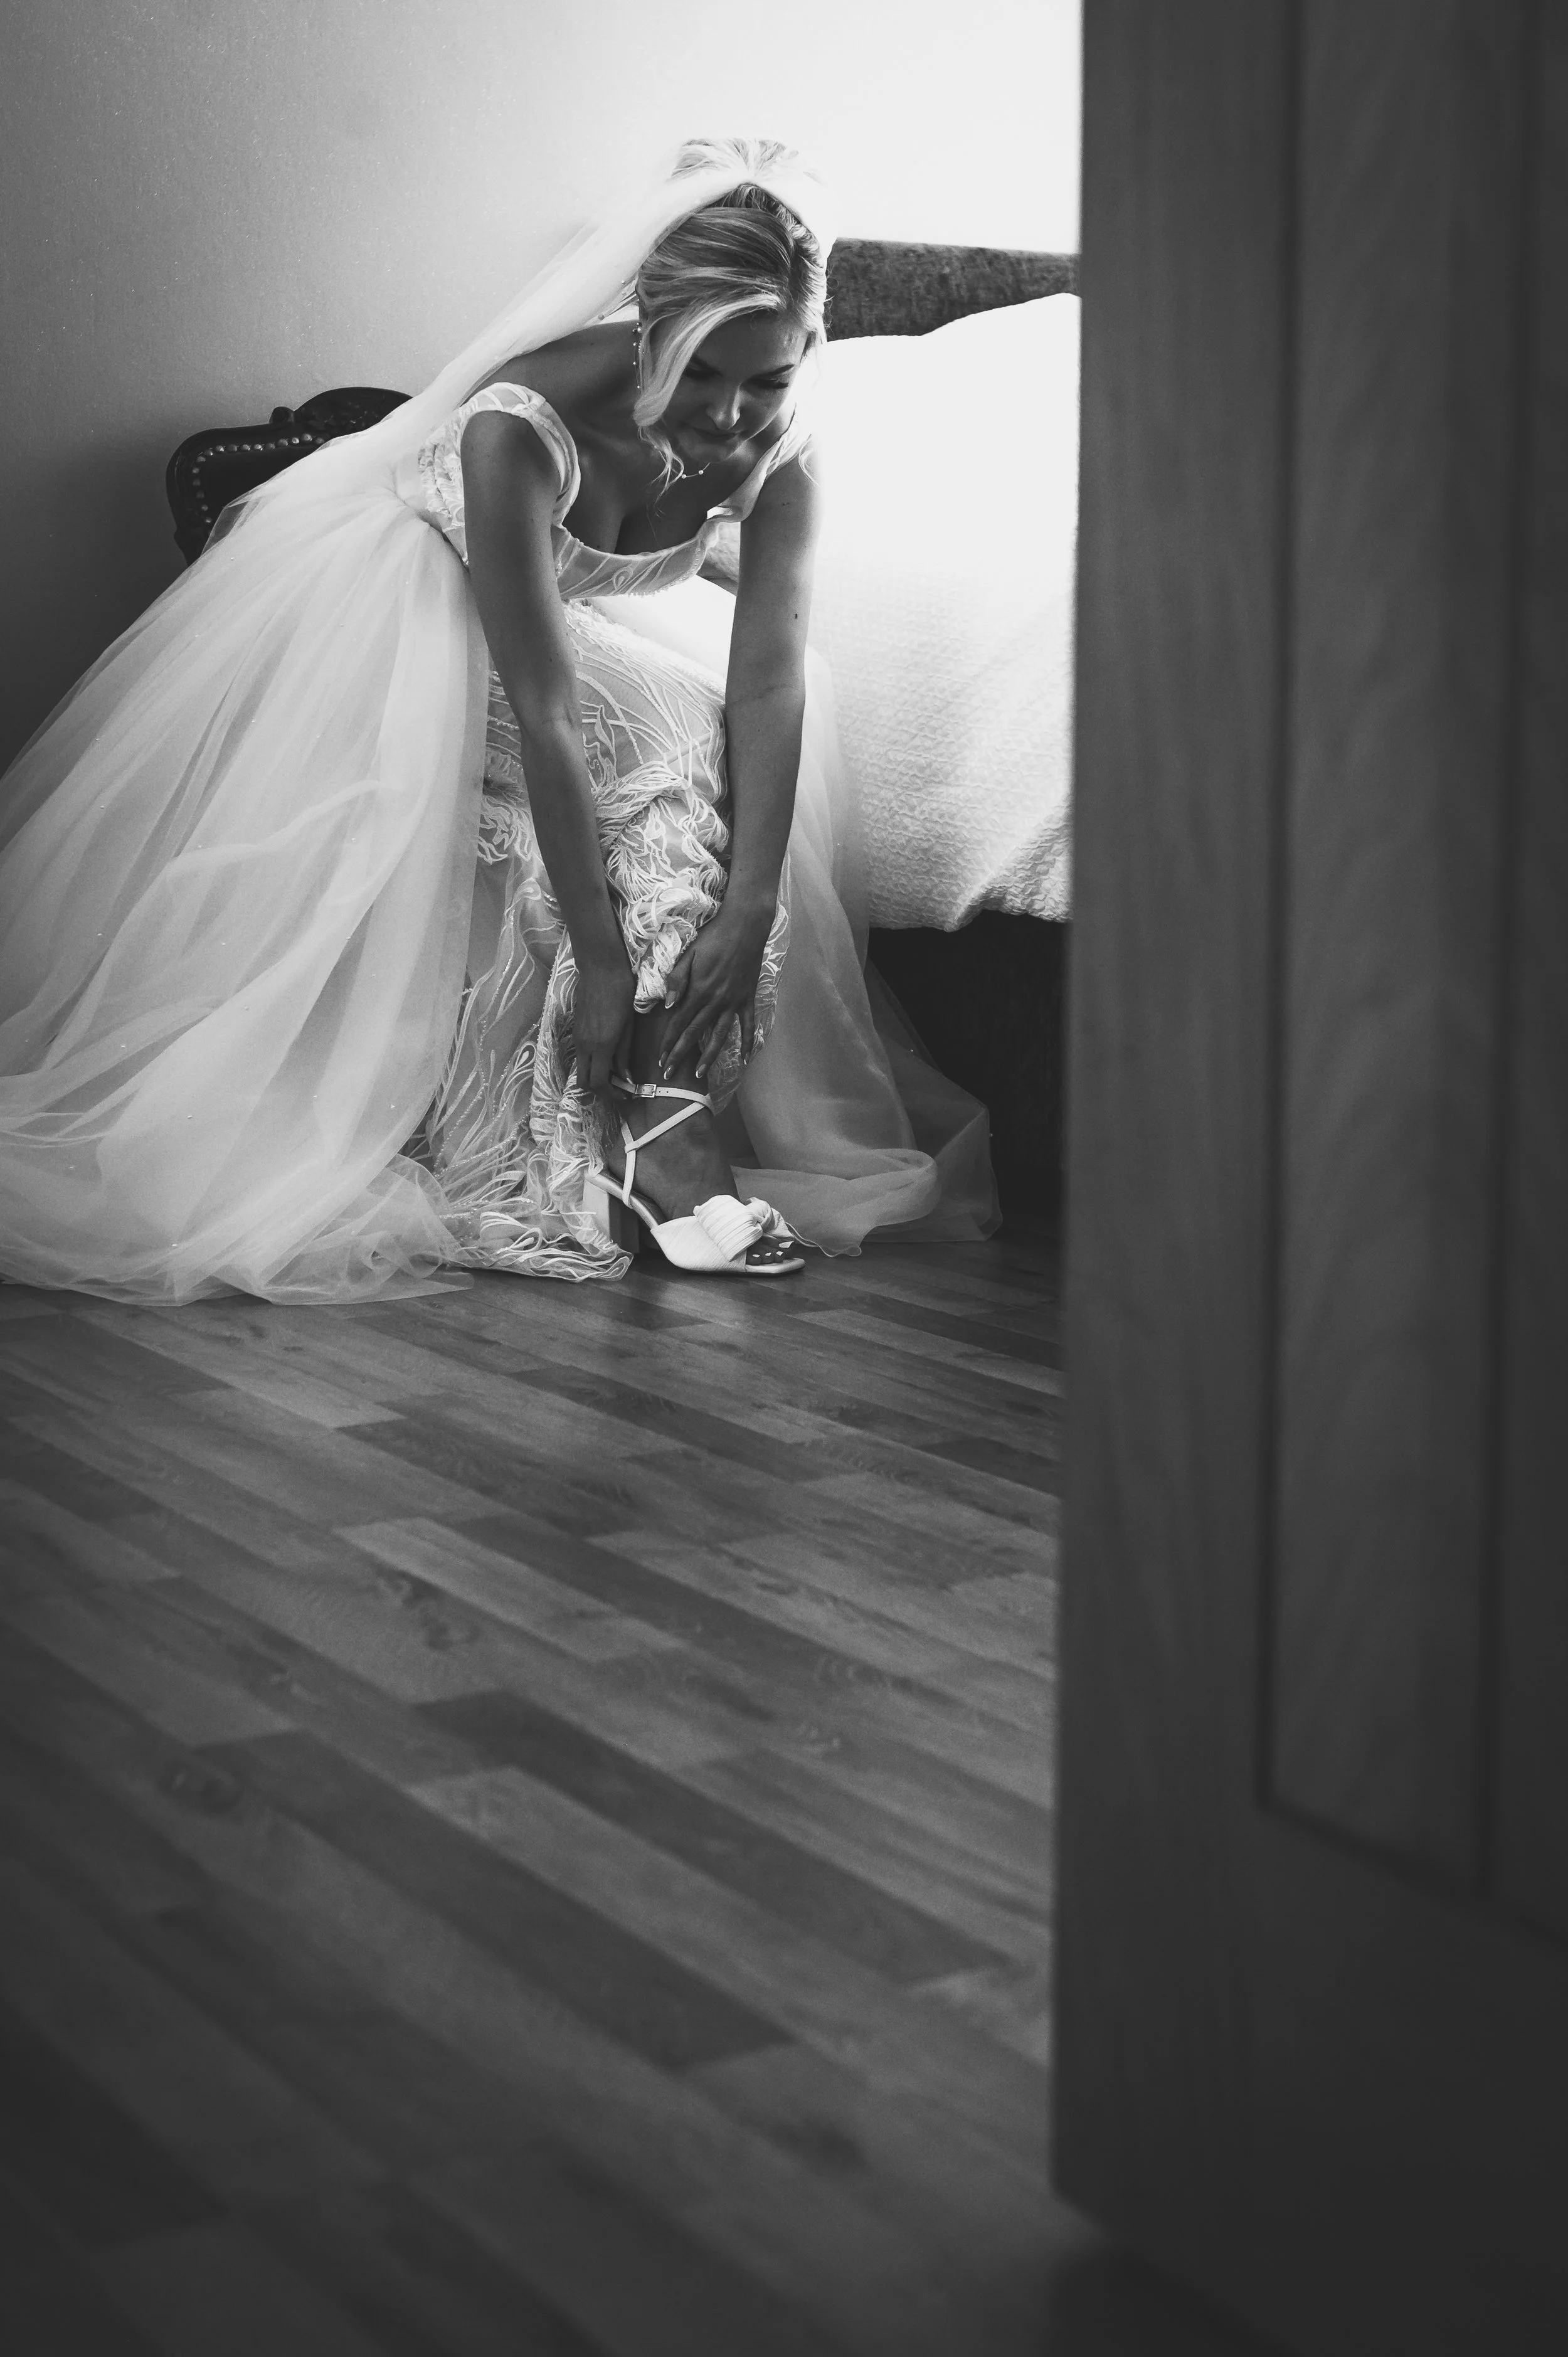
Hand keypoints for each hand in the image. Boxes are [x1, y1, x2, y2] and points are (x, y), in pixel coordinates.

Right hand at [573, 950, 635, 1097]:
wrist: (600, 968)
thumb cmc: (621, 992)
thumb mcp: (628, 1026)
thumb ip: (624, 1054)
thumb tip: (626, 1077)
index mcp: (600, 1045)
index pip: (598, 1083)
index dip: (611, 1094)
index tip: (626, 1094)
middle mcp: (584, 1045)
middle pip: (583, 1082)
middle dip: (600, 1090)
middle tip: (619, 1087)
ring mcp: (577, 1038)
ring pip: (580, 1069)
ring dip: (595, 1077)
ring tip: (615, 1073)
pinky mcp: (576, 1031)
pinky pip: (581, 1056)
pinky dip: (592, 1064)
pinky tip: (607, 1057)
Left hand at [661, 907, 771, 1080]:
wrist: (745, 925)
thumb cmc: (714, 936)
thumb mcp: (690, 953)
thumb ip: (677, 979)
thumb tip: (667, 1006)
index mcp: (700, 990)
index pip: (679, 1022)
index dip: (668, 1041)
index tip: (660, 1058)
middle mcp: (717, 1001)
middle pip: (695, 1034)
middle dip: (680, 1055)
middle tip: (669, 1075)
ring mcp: (734, 1002)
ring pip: (720, 1035)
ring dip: (709, 1056)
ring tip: (699, 1074)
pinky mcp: (748, 998)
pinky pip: (748, 1025)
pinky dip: (748, 1042)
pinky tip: (745, 1058)